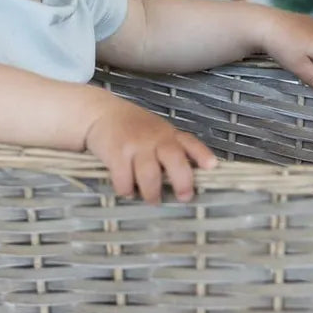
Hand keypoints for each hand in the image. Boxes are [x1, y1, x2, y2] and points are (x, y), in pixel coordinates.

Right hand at [84, 96, 216, 203]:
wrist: (101, 113)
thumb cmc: (134, 128)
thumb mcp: (157, 132)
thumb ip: (173, 148)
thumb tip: (193, 175)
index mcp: (169, 134)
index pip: (190, 143)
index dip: (202, 155)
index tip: (212, 167)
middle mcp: (155, 138)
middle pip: (174, 160)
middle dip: (182, 181)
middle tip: (184, 197)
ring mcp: (135, 146)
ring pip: (149, 175)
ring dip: (152, 193)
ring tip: (152, 199)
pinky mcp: (116, 154)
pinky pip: (124, 179)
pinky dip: (126, 190)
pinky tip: (127, 190)